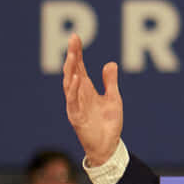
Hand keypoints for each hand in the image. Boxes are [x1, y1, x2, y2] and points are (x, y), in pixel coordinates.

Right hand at [63, 33, 123, 167]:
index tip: (76, 37)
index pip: (80, 67)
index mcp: (86, 89)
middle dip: (73, 55)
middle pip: (73, 71)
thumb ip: (110, 82)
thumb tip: (110, 63)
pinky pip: (73, 102)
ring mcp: (76, 105)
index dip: (78, 52)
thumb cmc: (108, 124)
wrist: (108, 146)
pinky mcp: (76, 117)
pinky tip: (76, 78)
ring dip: (71, 69)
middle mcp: (78, 95)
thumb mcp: (114, 99)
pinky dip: (74, 90)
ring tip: (73, 55)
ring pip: (69, 84)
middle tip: (73, 40)